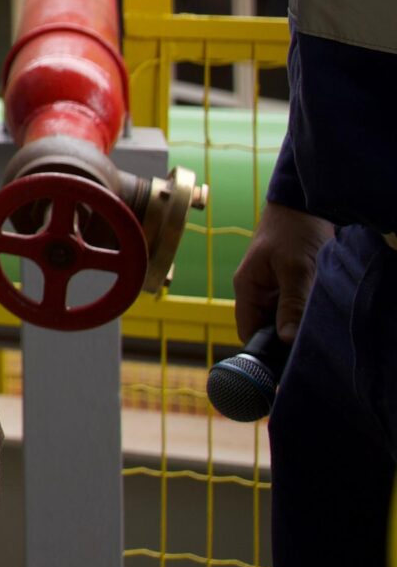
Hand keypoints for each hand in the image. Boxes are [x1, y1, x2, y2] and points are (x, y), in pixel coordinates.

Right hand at [234, 202, 334, 341]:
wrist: (306, 203)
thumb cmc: (294, 231)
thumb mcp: (295, 269)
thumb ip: (291, 305)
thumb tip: (286, 341)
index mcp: (247, 287)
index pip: (248, 330)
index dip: (263, 349)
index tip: (286, 363)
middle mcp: (257, 291)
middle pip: (266, 327)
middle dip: (285, 338)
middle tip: (308, 350)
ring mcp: (274, 288)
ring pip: (283, 318)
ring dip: (298, 325)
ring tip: (317, 333)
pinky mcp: (290, 284)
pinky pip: (295, 308)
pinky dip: (306, 314)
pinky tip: (320, 317)